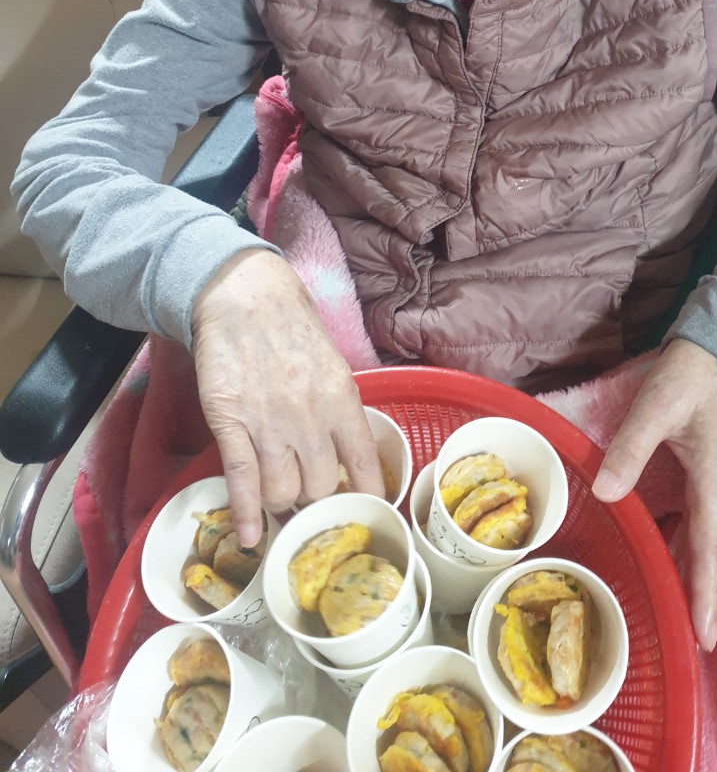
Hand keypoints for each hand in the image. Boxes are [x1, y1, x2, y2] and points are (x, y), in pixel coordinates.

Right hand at [191, 249, 383, 546]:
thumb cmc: (292, 330)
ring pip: (282, 492)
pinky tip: (249, 537)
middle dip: (315, 500)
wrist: (245, 298)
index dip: (366, 497)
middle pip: (319, 488)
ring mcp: (269, 424)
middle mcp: (310, 418)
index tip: (363, 512)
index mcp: (343, 401)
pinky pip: (242, 482)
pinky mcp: (231, 425)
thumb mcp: (334, 366)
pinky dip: (246, 515)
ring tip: (279, 500)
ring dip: (281, 504)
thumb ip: (342, 411)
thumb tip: (349, 457)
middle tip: (309, 499)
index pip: (364, 466)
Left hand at [591, 337, 716, 651]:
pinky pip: (702, 523)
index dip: (704, 592)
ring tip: (684, 615)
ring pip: (707, 540)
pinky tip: (674, 561)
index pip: (708, 547)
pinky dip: (691, 549)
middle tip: (693, 640)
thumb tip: (605, 493)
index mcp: (712, 480)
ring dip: (696, 575)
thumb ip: (630, 449)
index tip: (703, 634)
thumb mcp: (655, 406)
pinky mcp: (710, 475)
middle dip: (702, 596)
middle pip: (711, 553)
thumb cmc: (689, 377)